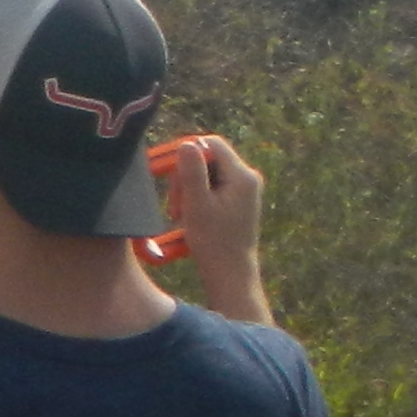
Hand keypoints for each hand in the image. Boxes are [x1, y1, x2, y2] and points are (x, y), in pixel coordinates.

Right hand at [164, 133, 267, 312]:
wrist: (230, 273)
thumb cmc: (213, 243)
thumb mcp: (197, 205)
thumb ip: (191, 172)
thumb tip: (186, 143)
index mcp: (242, 176)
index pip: (211, 145)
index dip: (187, 154)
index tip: (169, 174)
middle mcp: (247, 178)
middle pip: (208, 159)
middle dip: (186, 177)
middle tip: (174, 205)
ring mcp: (244, 189)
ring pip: (207, 173)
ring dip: (188, 189)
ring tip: (179, 214)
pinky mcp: (238, 200)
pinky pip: (212, 186)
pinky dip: (197, 197)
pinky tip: (189, 216)